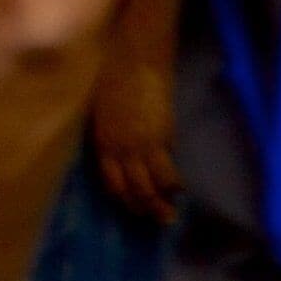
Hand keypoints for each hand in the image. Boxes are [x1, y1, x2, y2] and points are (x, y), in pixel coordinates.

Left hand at [89, 56, 179, 221]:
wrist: (134, 61)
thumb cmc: (112, 80)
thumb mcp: (100, 113)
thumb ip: (108, 135)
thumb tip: (120, 154)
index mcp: (103, 144)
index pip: (112, 183)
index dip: (124, 200)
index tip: (133, 207)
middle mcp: (121, 150)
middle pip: (133, 190)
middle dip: (145, 208)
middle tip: (158, 219)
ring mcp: (143, 145)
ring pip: (153, 185)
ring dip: (163, 202)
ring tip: (172, 212)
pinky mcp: (163, 136)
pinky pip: (169, 167)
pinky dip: (175, 183)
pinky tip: (180, 189)